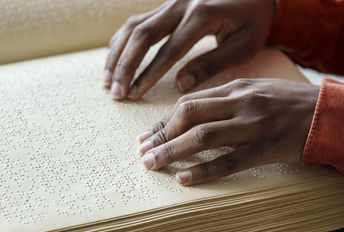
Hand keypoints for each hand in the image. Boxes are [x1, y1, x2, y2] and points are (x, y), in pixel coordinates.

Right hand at [104, 0, 274, 99]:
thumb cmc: (253, 19)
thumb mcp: (243, 45)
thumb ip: (211, 64)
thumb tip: (179, 85)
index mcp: (202, 16)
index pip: (169, 50)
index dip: (148, 74)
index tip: (134, 94)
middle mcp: (181, 5)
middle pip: (142, 35)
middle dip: (124, 66)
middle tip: (116, 93)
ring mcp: (170, 3)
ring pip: (133, 27)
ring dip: (117, 55)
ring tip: (108, 82)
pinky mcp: (166, 5)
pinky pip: (136, 22)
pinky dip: (121, 42)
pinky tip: (114, 61)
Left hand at [137, 79, 319, 184]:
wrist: (327, 113)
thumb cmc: (286, 102)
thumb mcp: (253, 90)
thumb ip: (223, 99)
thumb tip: (189, 114)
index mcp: (235, 88)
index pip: (188, 103)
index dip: (163, 121)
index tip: (146, 135)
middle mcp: (240, 104)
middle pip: (189, 115)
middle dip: (160, 134)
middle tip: (143, 151)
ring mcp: (252, 127)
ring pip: (203, 137)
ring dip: (173, 151)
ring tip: (152, 164)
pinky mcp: (264, 150)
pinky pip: (229, 162)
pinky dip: (204, 170)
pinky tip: (184, 178)